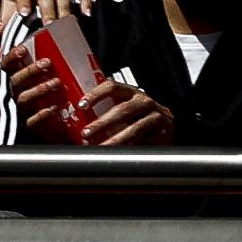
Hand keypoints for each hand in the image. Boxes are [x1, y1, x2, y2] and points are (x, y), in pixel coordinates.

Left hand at [57, 74, 175, 151]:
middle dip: (102, 123)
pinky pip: (145, 141)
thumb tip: (74, 121)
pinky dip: (131, 148)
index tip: (81, 106)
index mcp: (130, 92)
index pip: (112, 86)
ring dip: (115, 139)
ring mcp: (155, 115)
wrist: (167, 128)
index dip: (96, 95)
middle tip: (86, 134)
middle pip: (122, 109)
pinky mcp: (163, 131)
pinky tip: (120, 154)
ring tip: (101, 148)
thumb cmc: (137, 118)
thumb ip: (104, 110)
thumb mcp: (123, 109)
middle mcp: (144, 100)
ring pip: (134, 128)